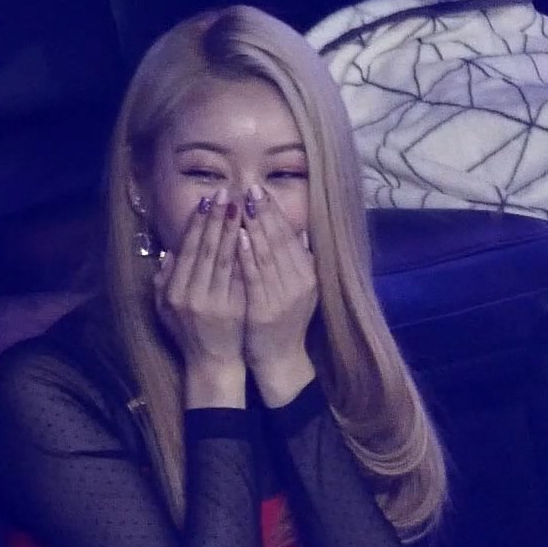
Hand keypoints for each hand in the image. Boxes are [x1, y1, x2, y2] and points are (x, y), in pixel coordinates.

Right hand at [151, 191, 250, 400]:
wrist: (212, 364)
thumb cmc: (188, 333)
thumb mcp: (165, 308)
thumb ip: (164, 280)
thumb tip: (168, 253)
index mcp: (174, 290)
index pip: (188, 249)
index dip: (198, 224)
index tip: (207, 201)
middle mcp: (191, 294)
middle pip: (206, 249)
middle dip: (217, 219)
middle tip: (226, 192)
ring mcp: (214, 303)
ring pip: (224, 260)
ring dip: (232, 230)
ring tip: (240, 206)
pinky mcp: (234, 310)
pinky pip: (241, 277)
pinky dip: (245, 255)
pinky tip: (252, 235)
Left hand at [234, 185, 319, 403]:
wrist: (279, 358)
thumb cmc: (282, 321)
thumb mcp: (296, 288)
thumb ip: (299, 261)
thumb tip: (300, 231)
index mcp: (308, 276)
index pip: (291, 237)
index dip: (276, 212)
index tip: (261, 190)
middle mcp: (301, 284)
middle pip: (280, 241)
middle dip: (264, 213)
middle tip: (250, 188)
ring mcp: (284, 297)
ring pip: (267, 255)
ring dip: (254, 228)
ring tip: (242, 204)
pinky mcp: (266, 309)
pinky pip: (255, 277)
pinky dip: (248, 256)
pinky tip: (239, 237)